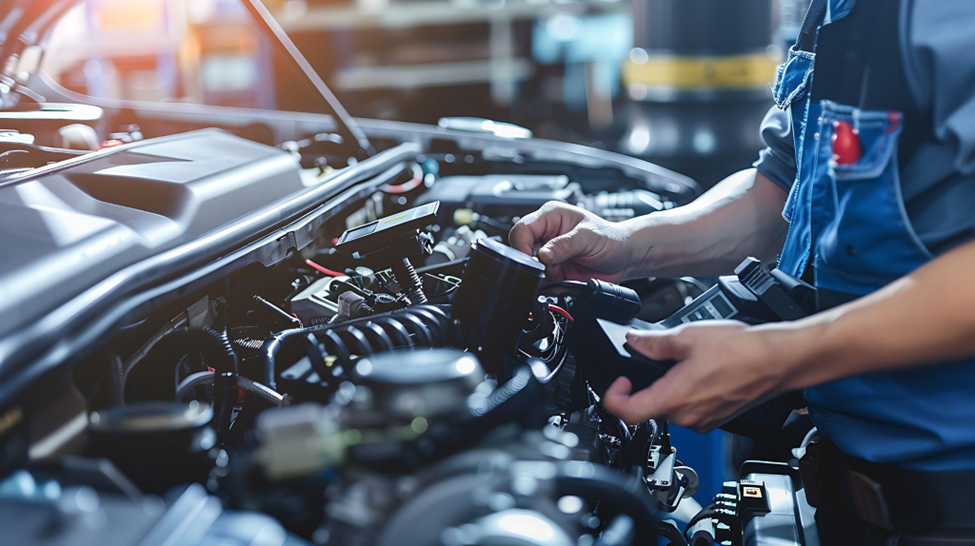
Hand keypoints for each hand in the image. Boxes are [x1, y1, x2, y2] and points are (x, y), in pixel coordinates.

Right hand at [509, 202, 636, 281]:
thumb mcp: (588, 237)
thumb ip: (564, 245)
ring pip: (528, 266)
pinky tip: (560, 280)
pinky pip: (540, 279)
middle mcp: (546, 233)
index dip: (522, 245)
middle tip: (545, 270)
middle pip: (520, 247)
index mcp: (551, 215)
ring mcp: (548, 253)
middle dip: (530, 262)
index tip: (531, 261)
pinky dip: (547, 284)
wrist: (624, 258)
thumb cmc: (611, 239)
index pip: (523, 228)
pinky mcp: (552, 270)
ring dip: (539, 274)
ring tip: (558, 274)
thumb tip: (543, 255)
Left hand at [601, 321, 797, 431]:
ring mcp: (703, 421)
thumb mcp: (687, 336)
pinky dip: (685, 394)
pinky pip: (689, 410)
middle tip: (651, 362)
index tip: (618, 381)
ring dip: (666, 389)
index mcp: (675, 399)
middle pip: (648, 409)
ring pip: (669, 409)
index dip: (613, 397)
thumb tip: (633, 342)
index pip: (626, 413)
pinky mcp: (715, 419)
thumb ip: (653, 343)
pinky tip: (698, 373)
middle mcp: (688, 417)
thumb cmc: (742, 351)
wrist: (778, 360)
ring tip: (681, 364)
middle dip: (644, 386)